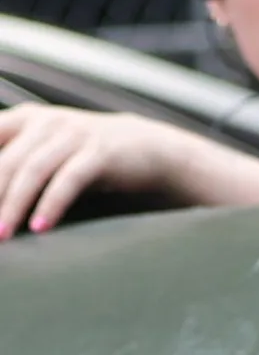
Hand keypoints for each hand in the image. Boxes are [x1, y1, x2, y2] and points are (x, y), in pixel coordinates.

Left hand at [0, 105, 183, 236]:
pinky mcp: (101, 152)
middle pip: (5, 162)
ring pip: (33, 171)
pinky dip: (51, 204)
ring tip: (2, 235)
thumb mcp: (44, 152)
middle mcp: (46, 121)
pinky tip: (40, 228)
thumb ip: (12, 163)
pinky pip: (69, 179)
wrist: (148, 149)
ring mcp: (74, 134)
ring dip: (13, 206)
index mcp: (24, 119)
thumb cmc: (85, 157)